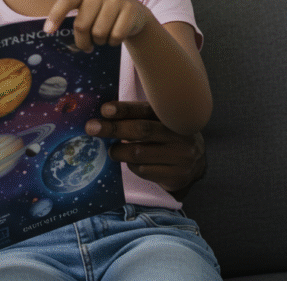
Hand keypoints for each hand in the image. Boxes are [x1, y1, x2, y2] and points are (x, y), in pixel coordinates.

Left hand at [44, 0, 152, 51]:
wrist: (134, 12)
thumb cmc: (103, 14)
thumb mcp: (88, 10)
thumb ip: (76, 20)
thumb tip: (58, 36)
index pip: (65, 1)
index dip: (55, 16)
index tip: (47, 31)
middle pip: (82, 26)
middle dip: (83, 41)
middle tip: (88, 45)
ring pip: (99, 33)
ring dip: (100, 41)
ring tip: (104, 36)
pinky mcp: (130, 9)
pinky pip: (116, 36)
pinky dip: (113, 42)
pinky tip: (116, 36)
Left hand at [86, 101, 205, 198]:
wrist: (195, 163)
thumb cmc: (166, 137)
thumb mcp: (158, 121)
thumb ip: (137, 116)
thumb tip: (102, 114)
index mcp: (173, 116)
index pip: (146, 110)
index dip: (124, 109)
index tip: (104, 110)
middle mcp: (180, 135)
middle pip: (141, 130)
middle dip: (113, 128)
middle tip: (91, 128)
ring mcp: (181, 156)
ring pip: (139, 154)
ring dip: (119, 151)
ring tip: (113, 150)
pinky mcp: (177, 176)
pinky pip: (144, 171)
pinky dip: (132, 166)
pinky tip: (132, 162)